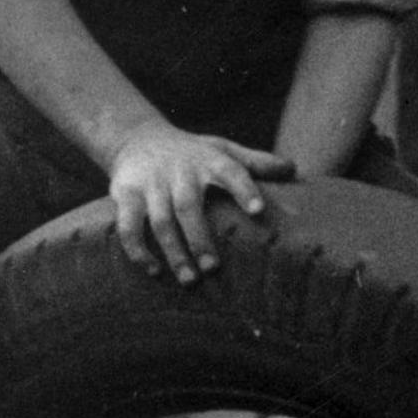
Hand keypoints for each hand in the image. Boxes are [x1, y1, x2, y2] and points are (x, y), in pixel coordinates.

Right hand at [104, 125, 292, 283]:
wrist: (136, 138)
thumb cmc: (190, 153)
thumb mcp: (221, 149)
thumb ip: (255, 161)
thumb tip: (293, 169)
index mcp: (208, 160)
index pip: (229, 171)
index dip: (243, 189)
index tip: (258, 210)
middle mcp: (179, 171)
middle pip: (188, 206)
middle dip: (199, 238)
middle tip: (212, 268)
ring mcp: (150, 183)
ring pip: (159, 221)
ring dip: (173, 252)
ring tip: (189, 280)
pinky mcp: (125, 193)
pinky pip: (128, 226)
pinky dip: (138, 250)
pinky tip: (154, 270)